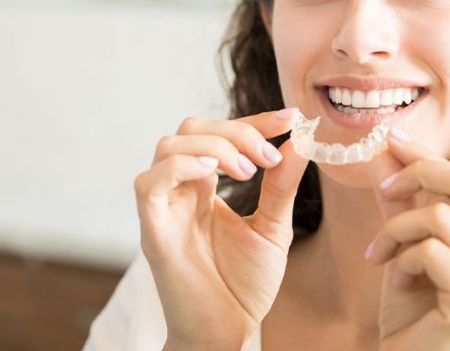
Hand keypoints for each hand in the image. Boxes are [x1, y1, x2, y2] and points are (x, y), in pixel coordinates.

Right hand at [134, 109, 309, 349]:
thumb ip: (281, 186)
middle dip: (236, 130)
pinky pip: (149, 182)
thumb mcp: (273, 228)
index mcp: (205, 187)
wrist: (227, 332)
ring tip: (248, 171)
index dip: (253, 120)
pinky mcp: (153, 231)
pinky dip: (181, 166)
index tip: (290, 119)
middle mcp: (180, 191)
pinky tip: (215, 175)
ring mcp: (164, 208)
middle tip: (268, 155)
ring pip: (168, 145)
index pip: (220, 134)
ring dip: (214, 146)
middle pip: (191, 129)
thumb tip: (299, 142)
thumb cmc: (243, 286)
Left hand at [368, 130, 449, 350]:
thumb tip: (386, 149)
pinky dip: (402, 261)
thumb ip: (403, 201)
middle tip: (384, 191)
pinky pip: (431, 251)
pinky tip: (396, 283)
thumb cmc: (415, 314)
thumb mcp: (408, 246)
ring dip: (397, 231)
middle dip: (420, 174)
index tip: (391, 140)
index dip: (430, 156)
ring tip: (382, 256)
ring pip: (440, 217)